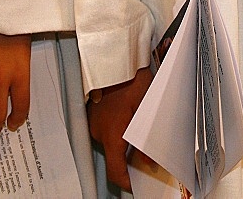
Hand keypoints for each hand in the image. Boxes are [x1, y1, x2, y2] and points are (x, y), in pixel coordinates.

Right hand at [88, 66, 153, 191]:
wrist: (115, 57)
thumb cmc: (131, 78)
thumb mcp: (146, 109)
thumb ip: (146, 140)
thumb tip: (149, 162)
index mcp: (111, 134)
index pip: (115, 170)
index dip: (126, 182)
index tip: (135, 185)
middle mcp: (99, 131)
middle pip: (114, 156)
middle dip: (129, 160)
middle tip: (147, 158)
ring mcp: (94, 122)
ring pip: (110, 142)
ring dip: (124, 142)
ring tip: (141, 134)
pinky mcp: (93, 114)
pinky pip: (106, 129)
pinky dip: (117, 130)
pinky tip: (129, 119)